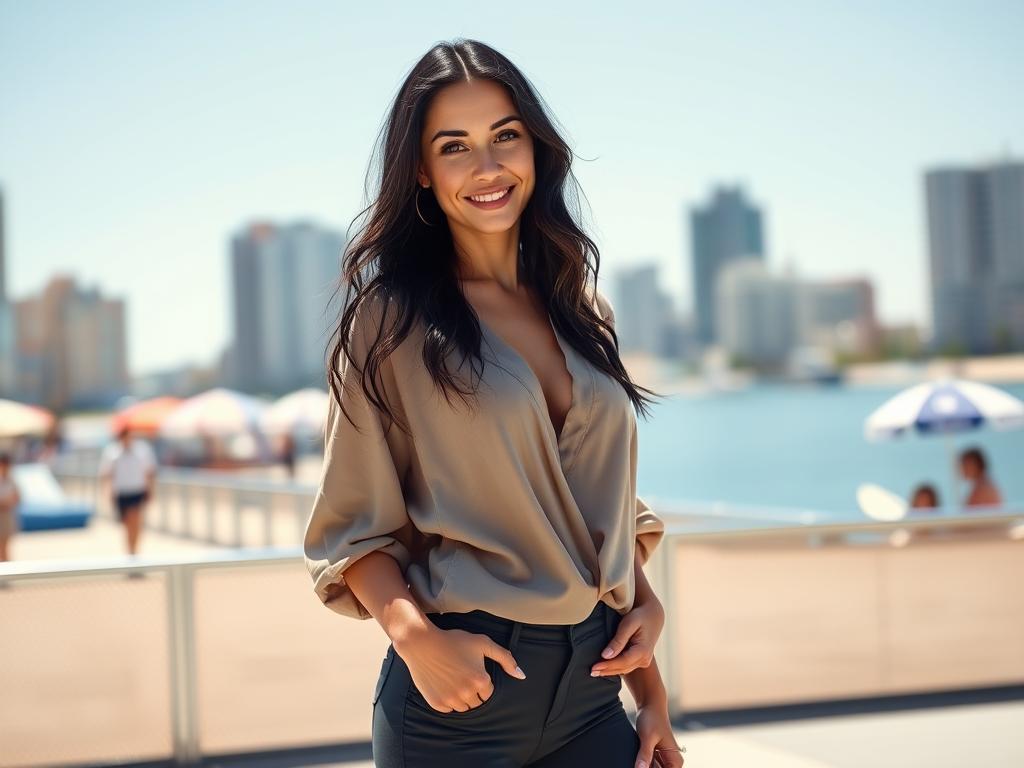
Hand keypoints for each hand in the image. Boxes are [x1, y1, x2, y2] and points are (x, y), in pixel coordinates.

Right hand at [394, 625, 526, 713]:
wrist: (422, 643)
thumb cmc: (454, 640)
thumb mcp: (483, 642)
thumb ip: (506, 658)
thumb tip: (522, 675)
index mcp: (480, 680)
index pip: (488, 693)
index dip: (481, 681)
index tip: (471, 670)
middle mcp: (467, 693)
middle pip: (476, 702)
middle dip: (472, 691)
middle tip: (461, 674)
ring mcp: (451, 700)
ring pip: (463, 708)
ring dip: (461, 698)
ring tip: (452, 679)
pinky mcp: (436, 703)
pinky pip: (448, 709)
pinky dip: (448, 700)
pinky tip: (443, 684)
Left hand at [590, 595, 664, 676]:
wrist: (652, 615)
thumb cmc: (639, 617)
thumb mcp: (628, 624)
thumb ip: (618, 640)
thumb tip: (605, 655)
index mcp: (643, 650)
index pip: (622, 662)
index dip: (607, 666)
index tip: (594, 667)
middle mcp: (645, 659)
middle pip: (622, 668)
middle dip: (606, 671)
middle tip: (591, 672)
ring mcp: (644, 660)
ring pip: (624, 669)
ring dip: (610, 671)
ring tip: (595, 672)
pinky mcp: (640, 659)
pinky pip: (626, 666)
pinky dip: (615, 667)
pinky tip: (605, 668)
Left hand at [635, 703, 684, 767]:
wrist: (650, 705)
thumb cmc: (652, 718)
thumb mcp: (647, 738)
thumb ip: (644, 755)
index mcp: (675, 762)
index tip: (642, 766)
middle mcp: (672, 763)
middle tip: (638, 762)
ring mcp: (663, 761)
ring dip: (643, 766)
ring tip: (638, 758)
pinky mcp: (655, 757)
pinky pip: (648, 767)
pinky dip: (642, 765)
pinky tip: (636, 760)